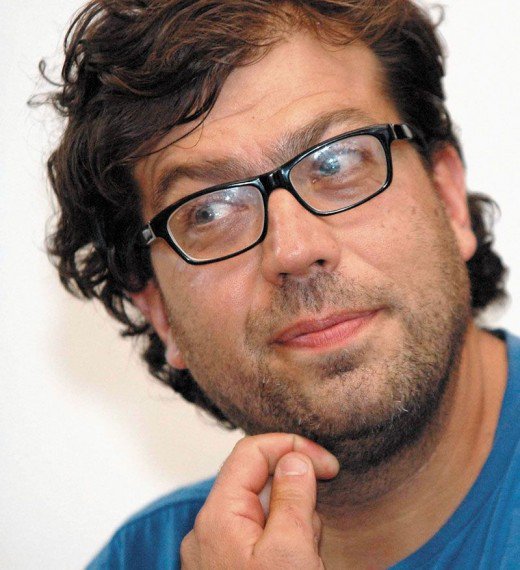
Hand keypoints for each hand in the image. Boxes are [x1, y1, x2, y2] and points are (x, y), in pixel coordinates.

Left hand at [180, 433, 338, 568]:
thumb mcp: (291, 551)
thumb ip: (293, 497)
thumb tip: (294, 458)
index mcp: (218, 516)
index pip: (251, 451)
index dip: (291, 447)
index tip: (327, 464)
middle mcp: (210, 530)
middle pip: (259, 483)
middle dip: (296, 497)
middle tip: (313, 538)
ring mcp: (217, 553)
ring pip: (265, 514)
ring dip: (293, 527)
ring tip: (305, 563)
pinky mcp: (228, 569)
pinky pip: (260, 540)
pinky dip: (284, 546)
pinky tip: (296, 568)